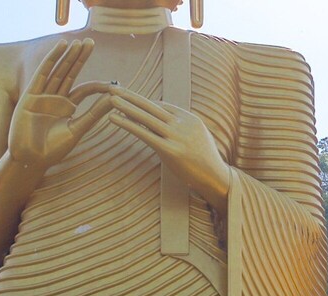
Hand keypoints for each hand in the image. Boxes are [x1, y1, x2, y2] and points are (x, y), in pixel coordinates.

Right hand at [6, 39, 118, 168]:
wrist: (31, 159)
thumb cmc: (53, 149)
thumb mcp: (77, 129)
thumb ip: (94, 113)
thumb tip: (114, 99)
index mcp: (67, 107)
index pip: (85, 89)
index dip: (98, 85)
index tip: (114, 83)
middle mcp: (56, 98)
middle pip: (70, 73)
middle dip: (80, 58)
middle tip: (91, 41)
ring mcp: (43, 95)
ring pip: (58, 71)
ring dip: (68, 56)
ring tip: (78, 42)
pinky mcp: (31, 95)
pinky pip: (43, 73)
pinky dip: (52, 59)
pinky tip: (61, 47)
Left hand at [103, 88, 233, 199]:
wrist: (216, 177)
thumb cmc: (205, 160)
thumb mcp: (196, 137)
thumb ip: (181, 128)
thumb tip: (163, 123)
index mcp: (189, 118)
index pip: (162, 106)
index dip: (143, 103)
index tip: (127, 98)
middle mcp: (183, 124)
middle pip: (152, 106)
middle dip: (131, 96)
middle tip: (114, 87)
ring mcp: (177, 136)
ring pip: (146, 117)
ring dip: (126, 106)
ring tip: (110, 99)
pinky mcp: (169, 150)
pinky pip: (144, 134)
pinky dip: (127, 124)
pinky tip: (114, 119)